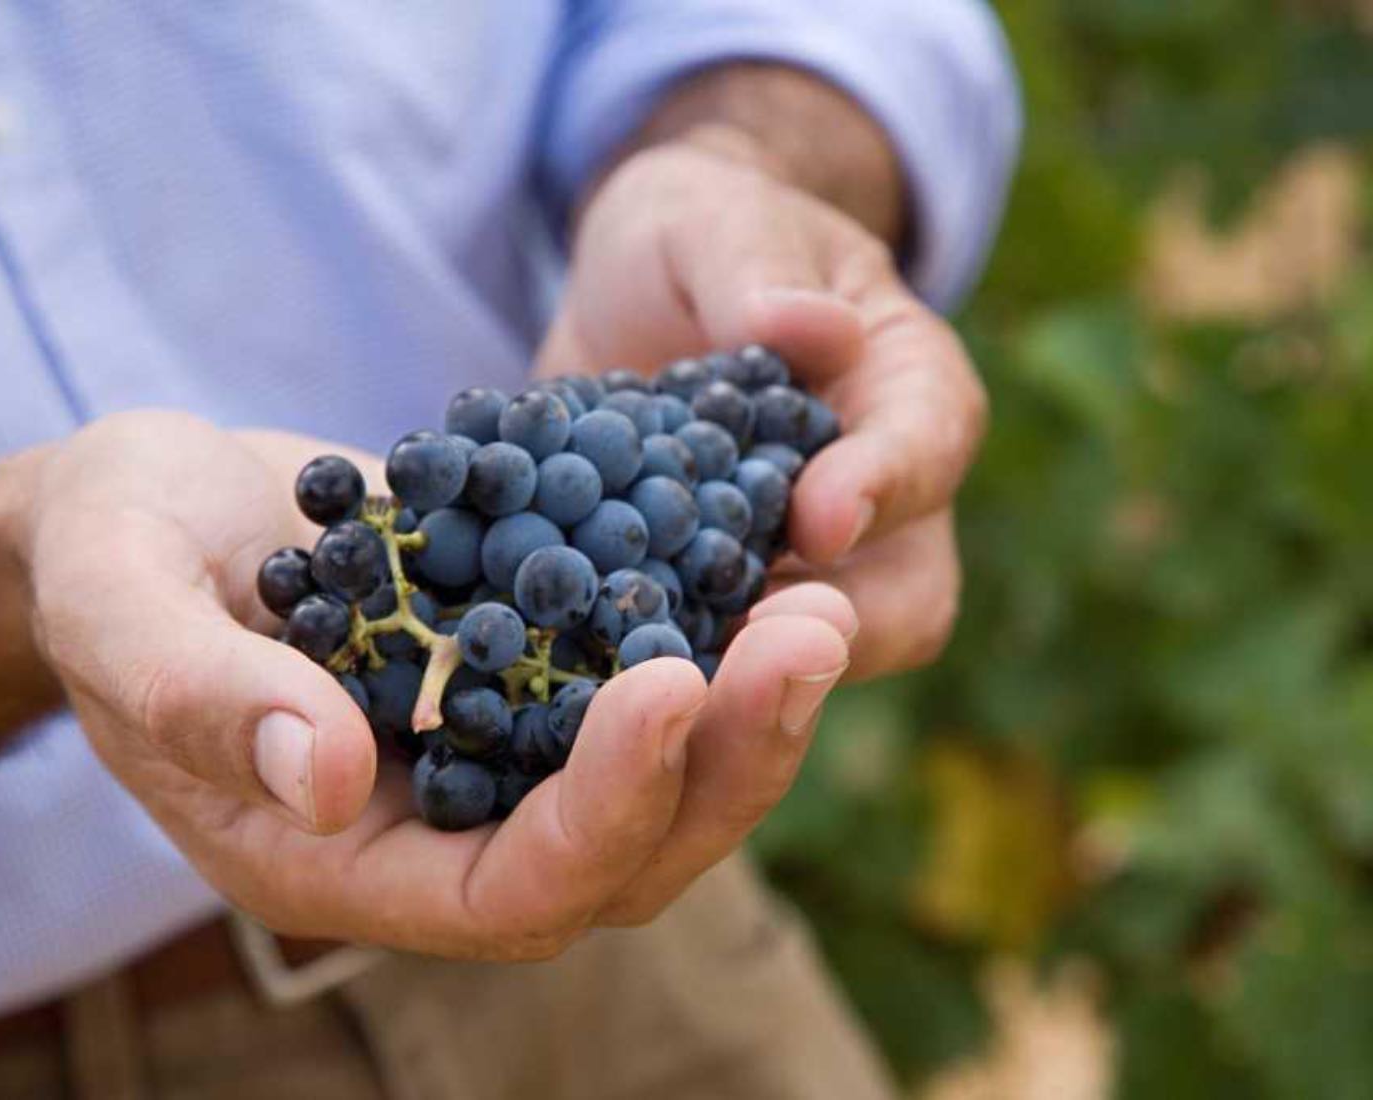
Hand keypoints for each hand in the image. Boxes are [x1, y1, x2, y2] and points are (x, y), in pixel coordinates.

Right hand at [24, 411, 847, 956]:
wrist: (143, 513)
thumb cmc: (107, 562)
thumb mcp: (119, 611)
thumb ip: (199, 698)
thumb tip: (327, 774)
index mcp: (339, 860)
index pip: (507, 892)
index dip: (602, 811)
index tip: (669, 685)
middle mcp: (436, 829)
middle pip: (623, 855)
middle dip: (726, 760)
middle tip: (810, 633)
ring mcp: (491, 751)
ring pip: (657, 777)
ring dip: (746, 701)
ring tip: (814, 594)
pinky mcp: (523, 671)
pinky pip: (635, 676)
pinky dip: (706, 629)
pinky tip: (765, 552)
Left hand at [540, 139, 986, 682]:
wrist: (631, 292)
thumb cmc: (697, 232)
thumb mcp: (711, 221)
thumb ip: (753, 270)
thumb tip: (810, 330)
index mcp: (907, 387)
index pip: (929, 444)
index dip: (884, 488)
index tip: (818, 519)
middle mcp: (878, 497)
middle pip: (905, 595)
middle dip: (829, 625)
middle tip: (741, 637)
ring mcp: (800, 567)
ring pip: (812, 654)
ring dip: (740, 672)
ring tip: (654, 671)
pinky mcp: (718, 604)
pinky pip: (711, 661)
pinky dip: (658, 670)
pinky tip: (585, 666)